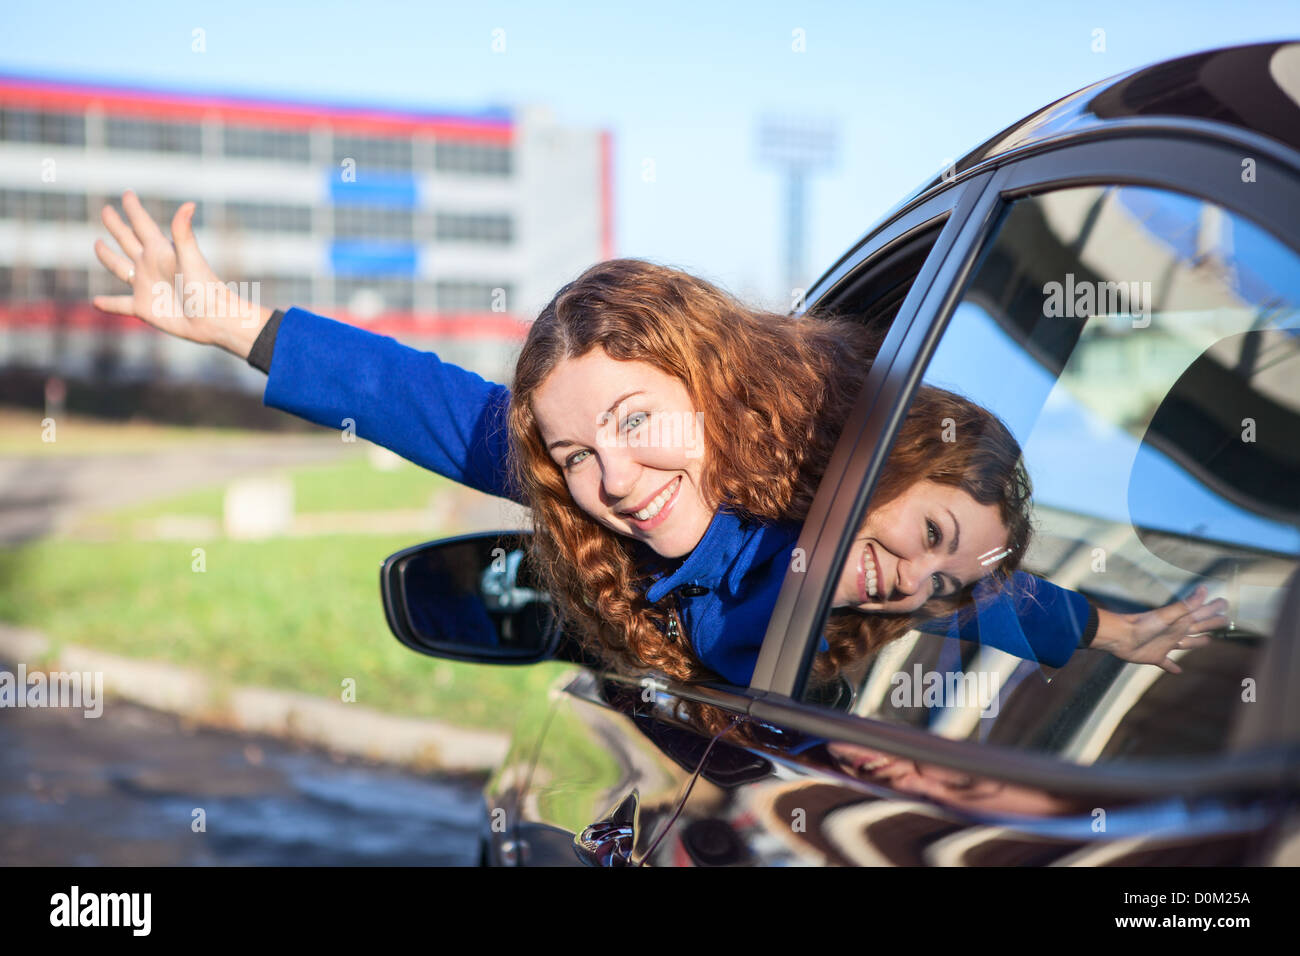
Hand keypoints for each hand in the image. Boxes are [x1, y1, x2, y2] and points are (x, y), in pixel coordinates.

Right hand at [92, 191, 270, 358]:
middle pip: (127, 241)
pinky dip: (108, 304)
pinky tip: (96, 302)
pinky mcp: (144, 308)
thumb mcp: (190, 258)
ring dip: (108, 257)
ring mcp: (146, 286)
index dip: (134, 209)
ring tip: (98, 245)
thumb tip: (189, 204)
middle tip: (106, 210)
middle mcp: (150, 265)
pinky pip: (120, 305)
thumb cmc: (205, 289)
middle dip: (116, 226)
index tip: (127, 193)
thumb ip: (183, 233)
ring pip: (120, 268)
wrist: (212, 320)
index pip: (142, 225)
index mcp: (161, 251)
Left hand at [1091, 585, 1228, 673]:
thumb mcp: (1167, 616)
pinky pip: (1166, 663)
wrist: (1118, 637)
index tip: (1225, 603)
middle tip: (1225, 621)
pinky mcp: (1155, 656)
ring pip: (1186, 644)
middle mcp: (1174, 632)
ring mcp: (1165, 644)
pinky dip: (1172, 667)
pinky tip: (1178, 671)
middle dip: (1211, 624)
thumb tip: (1204, 589)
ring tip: (1207, 641)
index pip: (1201, 614)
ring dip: (1196, 643)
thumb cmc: (1142, 625)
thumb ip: (1186, 605)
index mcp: (1179, 622)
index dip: (1213, 609)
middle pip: (1198, 628)